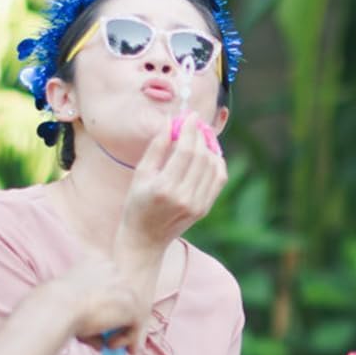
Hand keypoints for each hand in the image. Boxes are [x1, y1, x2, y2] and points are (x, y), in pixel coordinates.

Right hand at [48, 257, 146, 347]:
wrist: (56, 306)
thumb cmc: (54, 305)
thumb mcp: (70, 299)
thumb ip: (87, 310)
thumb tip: (100, 337)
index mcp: (97, 261)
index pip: (111, 284)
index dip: (108, 303)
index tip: (100, 318)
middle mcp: (114, 270)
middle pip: (124, 297)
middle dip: (119, 318)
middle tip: (111, 338)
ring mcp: (125, 287)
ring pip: (131, 313)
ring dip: (121, 331)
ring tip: (108, 344)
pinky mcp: (131, 304)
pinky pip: (135, 326)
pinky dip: (126, 339)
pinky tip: (110, 345)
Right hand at [117, 118, 227, 257]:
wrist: (146, 239)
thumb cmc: (137, 204)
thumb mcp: (140, 175)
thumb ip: (156, 148)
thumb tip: (170, 122)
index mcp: (164, 188)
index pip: (185, 151)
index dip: (190, 130)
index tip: (191, 116)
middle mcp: (184, 197)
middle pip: (201, 157)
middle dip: (200, 135)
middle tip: (196, 123)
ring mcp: (198, 204)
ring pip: (213, 166)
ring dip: (209, 147)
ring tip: (200, 137)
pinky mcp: (205, 208)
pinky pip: (219, 179)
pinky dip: (217, 163)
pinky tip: (209, 154)